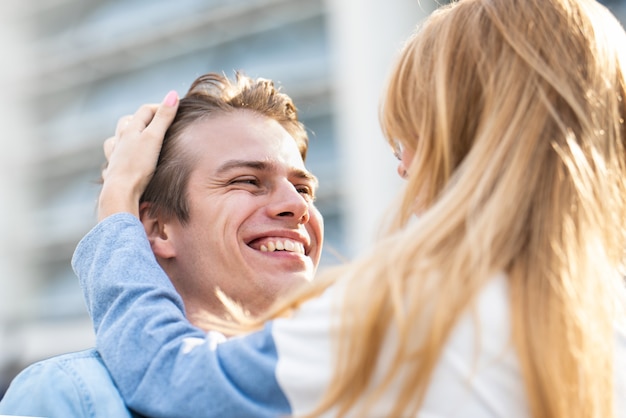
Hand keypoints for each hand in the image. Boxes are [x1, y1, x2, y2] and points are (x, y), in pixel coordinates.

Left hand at [98, 90, 178, 220]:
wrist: (121, 192)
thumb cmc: (138, 165)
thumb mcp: (155, 138)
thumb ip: (164, 117)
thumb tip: (173, 94)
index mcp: (130, 129)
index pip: (146, 110)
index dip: (161, 107)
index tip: (176, 109)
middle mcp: (120, 139)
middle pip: (129, 121)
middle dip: (144, 118)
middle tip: (160, 121)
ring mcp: (115, 155)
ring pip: (118, 138)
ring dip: (128, 134)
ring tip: (138, 137)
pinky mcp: (115, 171)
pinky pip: (114, 157)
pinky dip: (120, 154)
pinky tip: (125, 159)